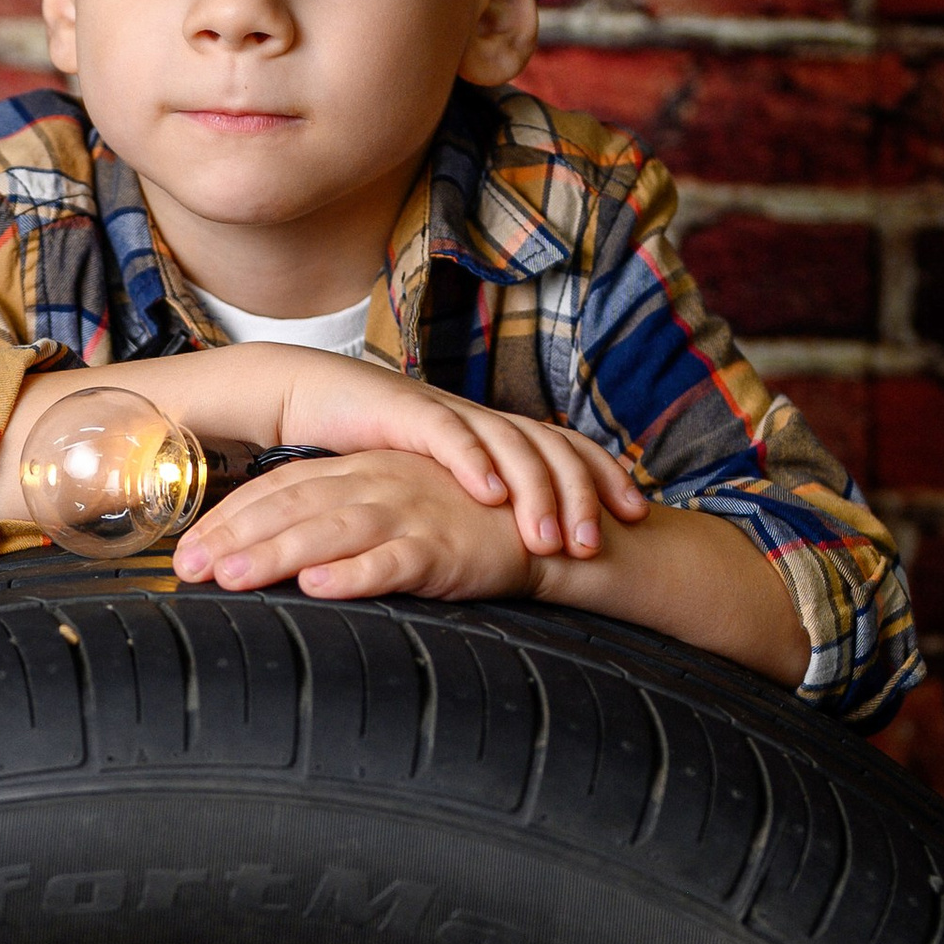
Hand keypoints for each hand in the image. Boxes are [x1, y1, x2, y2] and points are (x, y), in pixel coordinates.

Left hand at [175, 450, 557, 603]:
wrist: (534, 525)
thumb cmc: (451, 520)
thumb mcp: (384, 506)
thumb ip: (332, 517)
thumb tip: (268, 549)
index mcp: (355, 471)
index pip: (277, 491)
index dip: (227, 520)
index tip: (184, 553)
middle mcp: (373, 484)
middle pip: (290, 509)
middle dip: (233, 539)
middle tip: (186, 569)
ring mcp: (406, 514)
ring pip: (328, 533)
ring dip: (276, 555)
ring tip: (232, 578)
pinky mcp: (439, 548)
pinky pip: (391, 561)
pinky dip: (353, 574)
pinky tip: (317, 587)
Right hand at [260, 353, 643, 565]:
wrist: (306, 398)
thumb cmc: (370, 449)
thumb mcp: (433, 482)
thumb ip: (472, 504)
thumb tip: (521, 543)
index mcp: (495, 434)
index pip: (566, 448)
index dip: (604, 476)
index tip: (636, 516)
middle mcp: (481, 419)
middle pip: (551, 448)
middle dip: (581, 494)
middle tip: (593, 544)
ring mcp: (447, 411)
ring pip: (510, 444)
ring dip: (535, 491)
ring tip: (550, 538)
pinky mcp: (405, 412)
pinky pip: (448, 435)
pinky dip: (472, 464)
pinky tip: (489, 496)